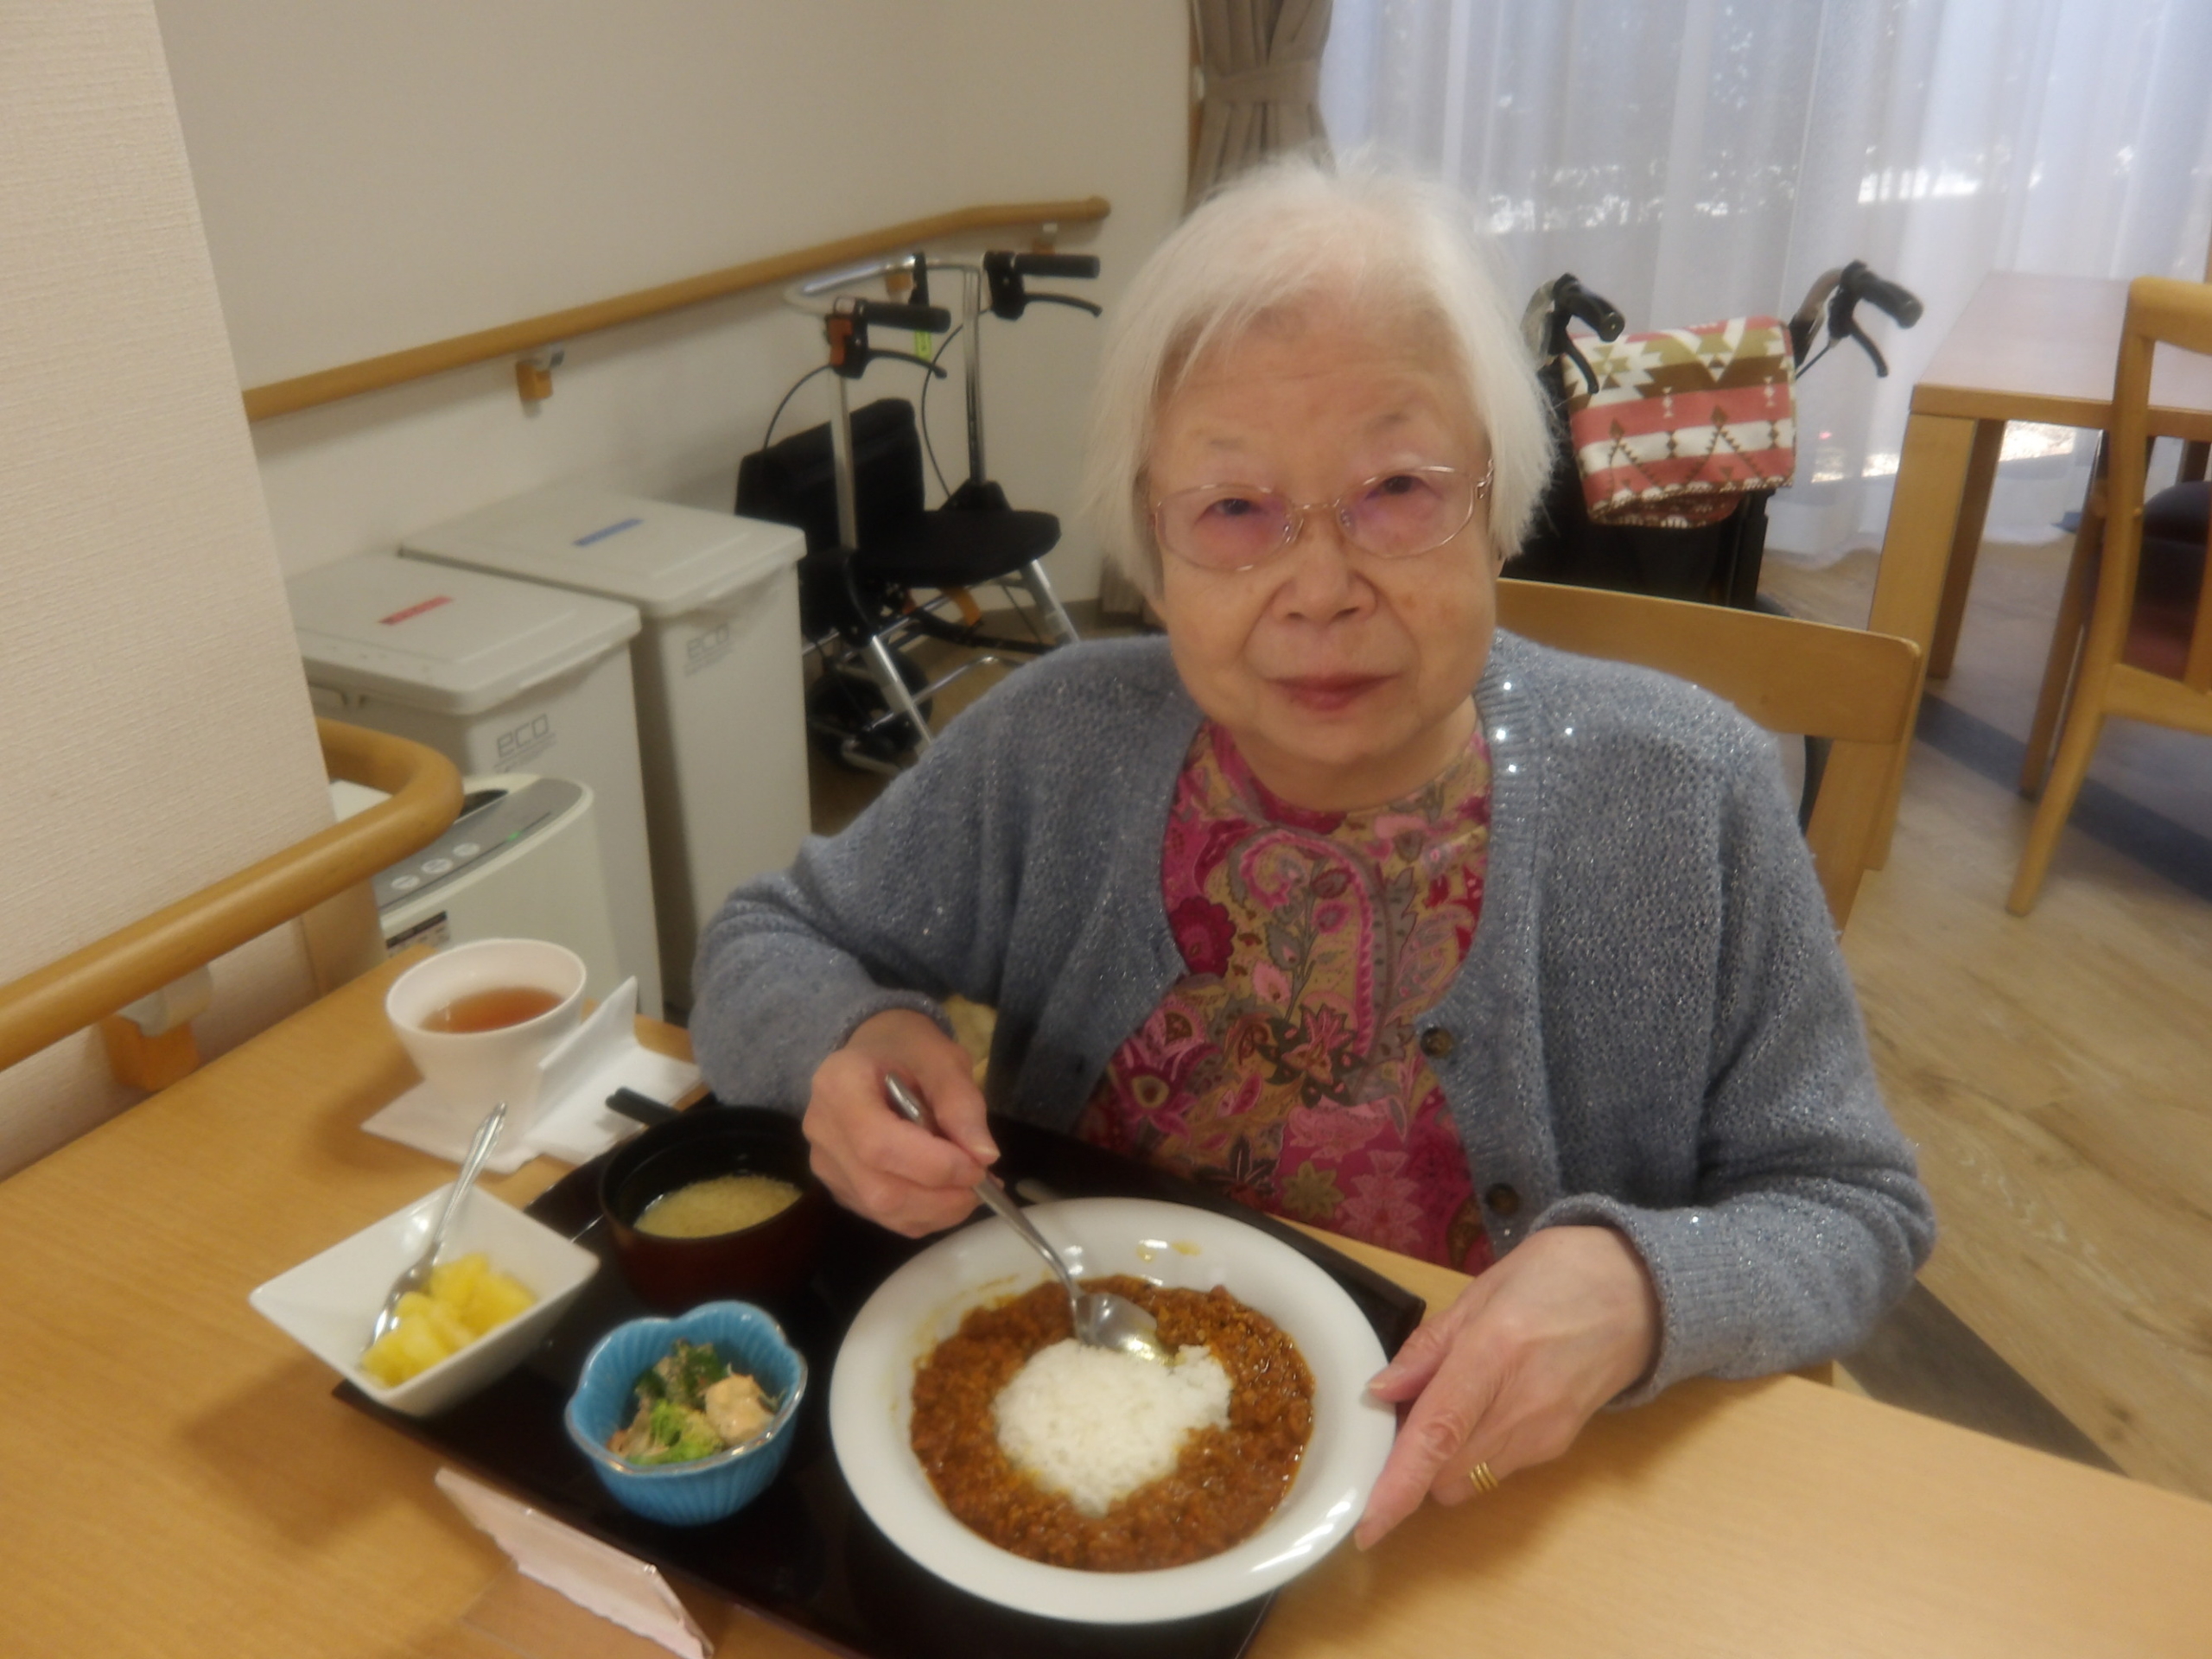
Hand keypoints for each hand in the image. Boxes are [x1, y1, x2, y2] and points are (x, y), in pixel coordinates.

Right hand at [803, 1009, 996, 1236]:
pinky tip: (948, 1193)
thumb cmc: (907, 1048)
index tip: (979, 1165)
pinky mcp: (839, 1187)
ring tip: (973, 1187)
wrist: (874, 1051)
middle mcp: (822, 1131)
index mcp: (838, 1086)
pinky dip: (925, 1215)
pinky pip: (884, 1217)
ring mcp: (826, 1165)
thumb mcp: (942, 1058)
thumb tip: (984, 1156)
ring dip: (938, 1211)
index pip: (879, 1144)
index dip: (933, 1166)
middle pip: (880, 1189)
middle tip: (985, 1182)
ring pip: (883, 1211)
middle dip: (941, 1197)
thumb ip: (961, 1103)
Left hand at [1353, 1224, 1659, 1548]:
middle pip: (1444, 1472)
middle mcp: (1521, 1407)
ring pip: (1467, 1479)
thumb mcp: (1483, 1290)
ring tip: (1448, 1401)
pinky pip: (1496, 1469)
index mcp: (1494, 1353)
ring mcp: (1545, 1435)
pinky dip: (1472, 1454)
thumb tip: (1380, 1392)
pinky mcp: (1559, 1448)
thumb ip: (1429, 1346)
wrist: (1641, 1292)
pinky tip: (1483, 1407)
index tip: (1366, 1525)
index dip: (1398, 1484)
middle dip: (1410, 1459)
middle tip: (1403, 1411)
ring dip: (1441, 1459)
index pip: (1437, 1433)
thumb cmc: (1557, 1275)